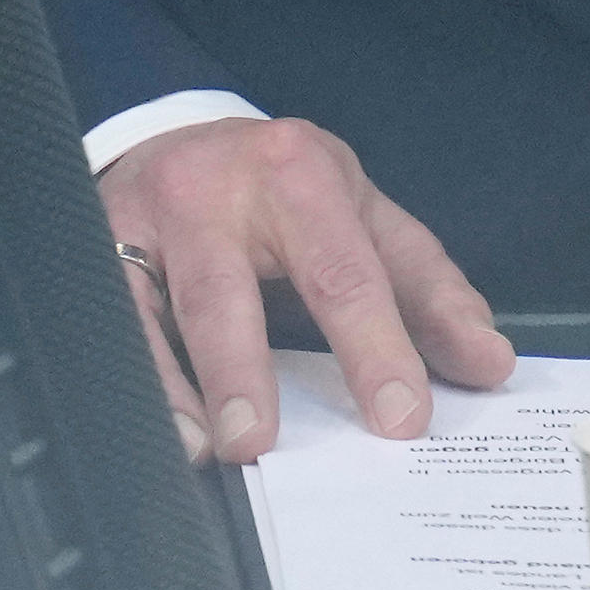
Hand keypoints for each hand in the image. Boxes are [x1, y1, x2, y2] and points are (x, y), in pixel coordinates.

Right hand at [100, 114, 517, 462]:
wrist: (174, 140)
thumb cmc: (283, 192)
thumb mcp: (362, 218)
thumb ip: (426, 289)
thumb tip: (489, 363)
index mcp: (301, 172)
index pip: (345, 271)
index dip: (377, 348)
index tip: (404, 418)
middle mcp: (219, 190)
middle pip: (237, 291)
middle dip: (254, 373)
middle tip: (272, 449)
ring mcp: (150, 217)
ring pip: (167, 307)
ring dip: (193, 384)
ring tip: (222, 448)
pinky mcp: (100, 248)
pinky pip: (119, 323)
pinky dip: (146, 382)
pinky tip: (174, 432)